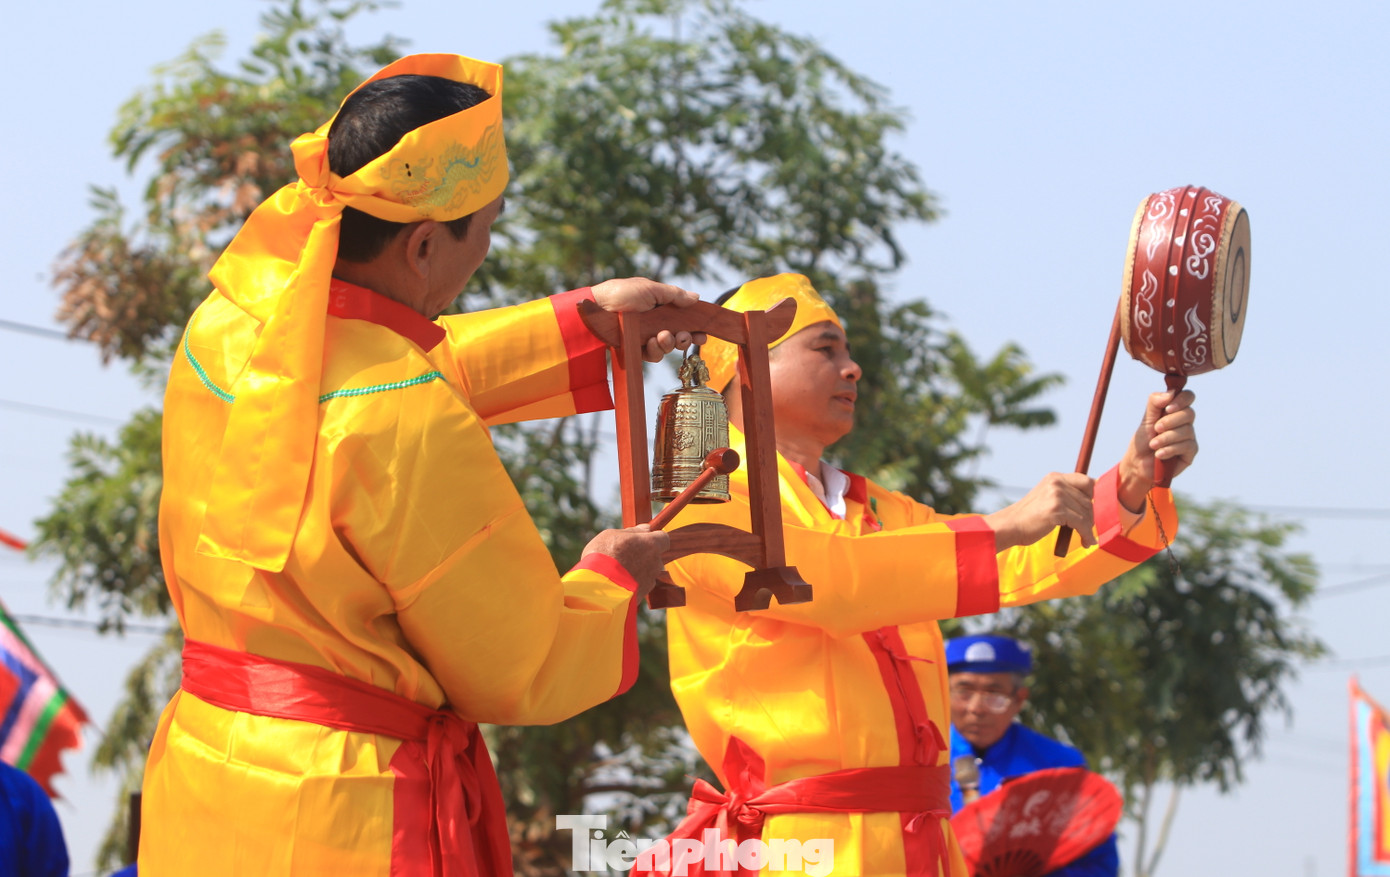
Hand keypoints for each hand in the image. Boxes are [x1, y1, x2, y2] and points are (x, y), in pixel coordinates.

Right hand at [580, 524, 670, 600]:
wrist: (599, 588)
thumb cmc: (604, 556)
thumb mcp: (612, 535)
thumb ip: (632, 532)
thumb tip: (645, 529)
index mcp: (651, 544)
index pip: (663, 538)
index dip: (653, 538)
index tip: (642, 538)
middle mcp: (656, 562)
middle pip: (654, 555)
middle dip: (643, 555)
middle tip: (624, 555)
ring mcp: (651, 579)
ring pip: (647, 571)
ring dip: (637, 570)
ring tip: (617, 571)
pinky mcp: (643, 594)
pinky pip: (640, 584)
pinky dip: (633, 583)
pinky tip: (617, 582)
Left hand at [591, 277, 705, 360]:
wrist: (597, 310)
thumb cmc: (621, 294)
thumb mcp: (650, 289)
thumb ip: (674, 295)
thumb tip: (696, 298)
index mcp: (660, 307)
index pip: (683, 318)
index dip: (695, 327)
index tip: (704, 334)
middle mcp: (654, 323)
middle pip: (679, 335)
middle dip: (686, 338)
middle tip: (685, 336)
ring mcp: (645, 337)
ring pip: (667, 347)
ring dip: (669, 343)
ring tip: (662, 336)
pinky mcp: (636, 349)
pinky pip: (652, 356)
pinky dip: (655, 351)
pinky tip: (651, 343)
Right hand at [983, 473, 1096, 550]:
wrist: (1010, 526)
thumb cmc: (1029, 517)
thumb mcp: (1047, 497)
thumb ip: (1065, 495)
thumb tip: (1092, 503)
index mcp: (1054, 477)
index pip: (1086, 482)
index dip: (1094, 497)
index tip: (1094, 510)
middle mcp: (1057, 483)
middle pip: (1088, 500)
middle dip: (1091, 517)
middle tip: (1087, 530)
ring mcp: (1057, 495)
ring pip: (1086, 513)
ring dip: (1089, 528)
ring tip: (1085, 538)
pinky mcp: (1057, 510)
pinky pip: (1081, 524)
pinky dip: (1086, 535)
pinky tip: (1086, 542)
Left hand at [1117, 389, 1197, 509]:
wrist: (1138, 462)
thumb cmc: (1143, 439)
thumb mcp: (1146, 418)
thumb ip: (1155, 402)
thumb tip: (1170, 393)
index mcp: (1176, 410)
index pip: (1188, 396)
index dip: (1181, 400)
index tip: (1167, 408)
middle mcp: (1186, 422)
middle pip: (1189, 414)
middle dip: (1169, 421)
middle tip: (1155, 429)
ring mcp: (1190, 437)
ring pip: (1186, 431)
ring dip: (1165, 438)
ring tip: (1153, 445)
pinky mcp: (1190, 452)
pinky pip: (1186, 446)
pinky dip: (1169, 449)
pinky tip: (1159, 454)